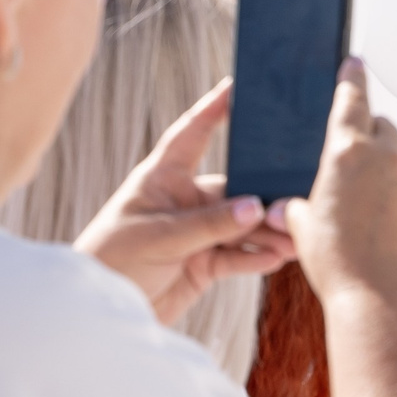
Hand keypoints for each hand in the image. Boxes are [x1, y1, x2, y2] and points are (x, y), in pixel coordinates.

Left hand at [73, 79, 295, 321]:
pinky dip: (257, 258)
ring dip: (267, 233)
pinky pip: (238, 256)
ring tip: (294, 238)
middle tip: (294, 200)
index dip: (213, 110)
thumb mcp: (160, 237)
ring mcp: (196, 234)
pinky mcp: (204, 264)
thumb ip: (210, 224)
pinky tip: (279, 258)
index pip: (191, 136)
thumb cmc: (113, 259)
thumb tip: (255, 207)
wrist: (102, 309)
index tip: (238, 87)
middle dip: (263, 197)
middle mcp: (183, 202)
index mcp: (162, 179)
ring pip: (242, 227)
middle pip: (233, 190)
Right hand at [279, 63, 396, 317]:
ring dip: (387, 159)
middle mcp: (386, 156)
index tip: (353, 61)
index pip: (351, 98)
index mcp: (347, 150)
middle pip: (380, 124)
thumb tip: (277, 209)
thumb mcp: (302, 228)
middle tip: (353, 145)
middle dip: (367, 128)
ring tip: (369, 185)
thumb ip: (293, 208)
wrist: (383, 297)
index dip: (350, 77)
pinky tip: (388, 212)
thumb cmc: (337, 262)